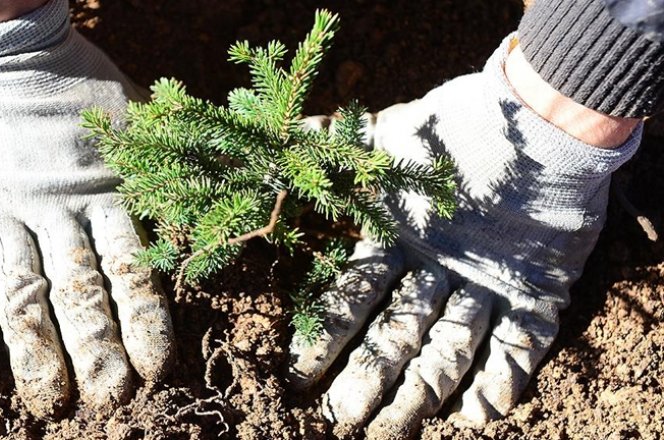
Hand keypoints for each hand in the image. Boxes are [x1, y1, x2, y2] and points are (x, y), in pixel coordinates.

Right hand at [0, 0, 173, 416]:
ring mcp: (2, 211)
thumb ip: (175, 161)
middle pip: (79, 296)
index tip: (153, 370)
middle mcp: (55, 210)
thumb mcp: (138, 115)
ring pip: (21, 295)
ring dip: (35, 355)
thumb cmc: (75, 81)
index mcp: (105, 190)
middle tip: (109, 401)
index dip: (144, 322)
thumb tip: (229, 197)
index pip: (132, 269)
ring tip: (48, 403)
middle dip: (97, 353)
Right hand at [289, 35, 640, 437]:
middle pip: (398, 334)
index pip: (356, 297)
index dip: (328, 336)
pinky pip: (519, 342)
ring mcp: (487, 285)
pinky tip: (479, 410)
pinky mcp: (538, 293)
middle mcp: (438, 271)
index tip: (299, 375)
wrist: (541, 120)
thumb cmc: (458, 127)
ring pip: (450, 347)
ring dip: (426, 387)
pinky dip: (503, 373)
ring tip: (400, 426)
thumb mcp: (386, 135)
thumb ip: (332, 146)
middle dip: (372, 376)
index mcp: (400, 241)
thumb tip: (275, 151)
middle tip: (347, 417)